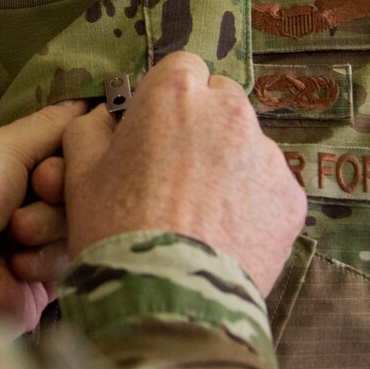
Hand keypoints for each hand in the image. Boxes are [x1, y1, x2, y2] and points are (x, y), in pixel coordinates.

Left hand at [0, 102, 83, 332]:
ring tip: (14, 232)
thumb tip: (90, 101)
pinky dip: (44, 258)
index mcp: (4, 165)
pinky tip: (15, 263)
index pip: (61, 151)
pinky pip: (69, 262)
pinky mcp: (40, 282)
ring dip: (47, 223)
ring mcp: (31, 242)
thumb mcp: (1, 144)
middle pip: (75, 187)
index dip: (70, 150)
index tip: (69, 147)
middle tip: (38, 188)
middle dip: (57, 185)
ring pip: (76, 223)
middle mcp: (19, 201)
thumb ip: (50, 125)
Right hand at [62, 51, 305, 294]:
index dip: (167, 97)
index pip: (182, 67)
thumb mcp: (79, 173)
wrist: (166, 301)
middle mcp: (229, 112)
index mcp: (175, 93)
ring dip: (228, 165)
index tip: (155, 127)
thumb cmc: (114, 229)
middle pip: (221, 101)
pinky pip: (268, 189)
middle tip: (175, 172)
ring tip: (199, 214)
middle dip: (202, 125)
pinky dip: (250, 205)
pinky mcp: (290, 199)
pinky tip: (224, 235)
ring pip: (247, 146)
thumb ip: (91, 129)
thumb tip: (105, 118)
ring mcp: (266, 156)